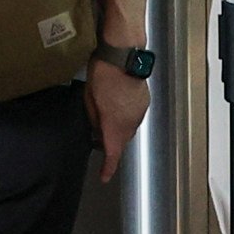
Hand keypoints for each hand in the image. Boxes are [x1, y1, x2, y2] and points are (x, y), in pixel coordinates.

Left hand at [88, 63, 149, 178]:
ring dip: (119, 128)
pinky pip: (134, 117)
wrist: (124, 55)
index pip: (113, 153)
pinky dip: (126, 117)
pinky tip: (117, 107)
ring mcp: (140, 112)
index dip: (108, 168)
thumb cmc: (102, 76)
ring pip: (129, 129)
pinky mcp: (144, 102)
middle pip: (121, 141)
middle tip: (98, 139)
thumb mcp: (89, 99)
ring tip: (106, 118)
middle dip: (111, 144)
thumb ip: (94, 119)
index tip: (104, 177)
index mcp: (115, 125)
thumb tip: (97, 129)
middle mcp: (131, 122)